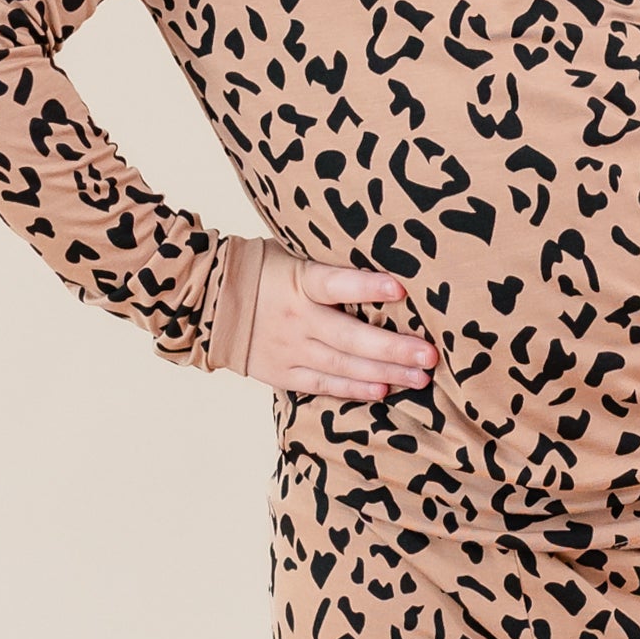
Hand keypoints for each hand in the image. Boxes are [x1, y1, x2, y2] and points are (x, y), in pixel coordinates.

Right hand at [242, 250, 439, 401]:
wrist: (209, 303)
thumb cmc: (263, 270)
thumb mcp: (291, 253)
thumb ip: (329, 260)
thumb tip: (380, 248)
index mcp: (297, 280)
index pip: (335, 283)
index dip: (366, 286)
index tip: (401, 287)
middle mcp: (295, 318)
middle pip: (350, 337)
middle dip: (393, 348)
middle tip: (430, 356)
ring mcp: (289, 349)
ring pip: (342, 366)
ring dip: (385, 373)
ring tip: (420, 378)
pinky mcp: (282, 373)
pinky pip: (323, 385)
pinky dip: (353, 389)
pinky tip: (383, 391)